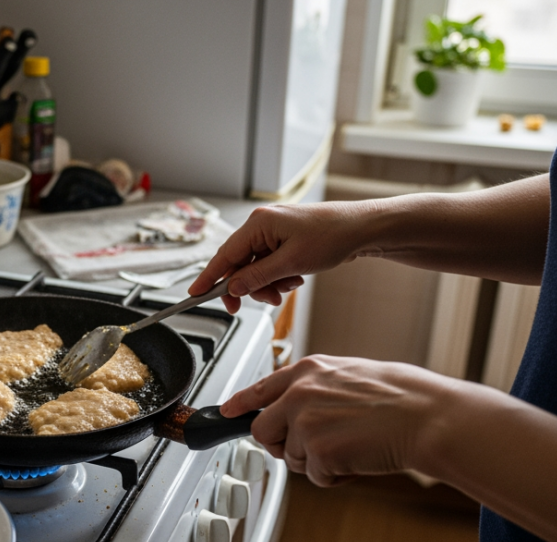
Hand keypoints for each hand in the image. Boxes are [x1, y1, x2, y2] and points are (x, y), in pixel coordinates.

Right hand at [189, 201, 380, 312]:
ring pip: (254, 268)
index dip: (209, 277)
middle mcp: (261, 225)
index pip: (224, 255)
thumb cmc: (332, 236)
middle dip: (250, 286)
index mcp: (258, 224)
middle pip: (239, 264)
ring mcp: (272, 232)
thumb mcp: (291, 263)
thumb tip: (233, 288)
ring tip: (288, 288)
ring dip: (267, 284)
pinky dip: (277, 277)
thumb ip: (257, 277)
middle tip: (264, 301)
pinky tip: (294, 279)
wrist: (362, 230)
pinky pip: (268, 264)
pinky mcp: (283, 240)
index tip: (195, 294)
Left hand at [223, 355, 459, 485]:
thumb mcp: (348, 376)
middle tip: (316, 447)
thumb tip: (292, 407)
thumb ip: (314, 389)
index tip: (225, 412)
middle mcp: (299, 394)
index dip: (239, 405)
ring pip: (293, 458)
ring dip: (319, 462)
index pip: (259, 390)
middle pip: (263, 432)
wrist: (426, 417)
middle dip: (284, 446)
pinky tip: (358, 458)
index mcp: (307, 371)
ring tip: (353, 445)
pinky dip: (336, 476)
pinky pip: (315, 476)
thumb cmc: (399, 398)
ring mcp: (306, 422)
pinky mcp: (317, 451)